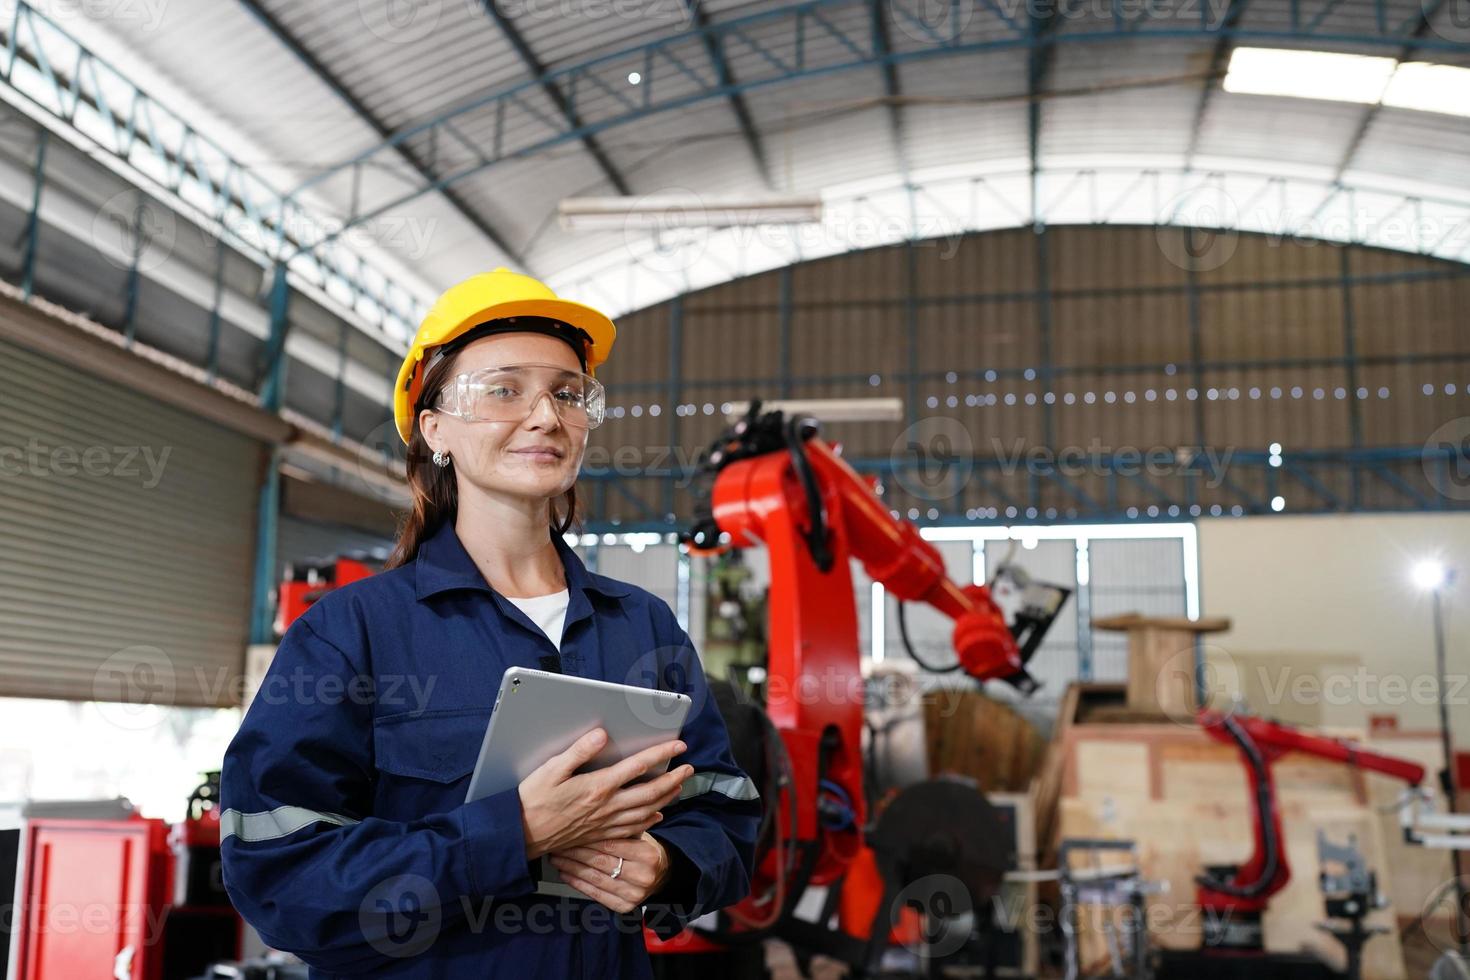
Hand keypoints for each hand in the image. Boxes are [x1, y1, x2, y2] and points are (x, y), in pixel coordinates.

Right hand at [518, 728, 691, 859]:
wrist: (522, 835)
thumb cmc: (533, 800)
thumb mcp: (551, 769)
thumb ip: (579, 751)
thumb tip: (602, 734)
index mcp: (597, 786)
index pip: (638, 766)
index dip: (661, 753)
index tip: (678, 744)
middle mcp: (606, 806)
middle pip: (650, 791)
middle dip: (673, 777)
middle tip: (689, 767)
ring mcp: (605, 822)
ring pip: (646, 810)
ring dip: (666, 797)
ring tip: (679, 786)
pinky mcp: (600, 834)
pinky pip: (633, 828)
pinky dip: (649, 820)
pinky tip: (657, 816)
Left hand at [549, 833, 671, 912]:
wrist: (660, 874)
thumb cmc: (644, 850)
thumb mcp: (639, 834)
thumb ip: (619, 828)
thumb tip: (587, 817)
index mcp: (648, 855)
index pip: (610, 845)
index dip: (587, 839)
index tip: (570, 833)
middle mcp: (643, 877)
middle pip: (600, 862)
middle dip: (575, 853)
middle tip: (558, 845)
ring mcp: (634, 894)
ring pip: (595, 879)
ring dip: (571, 868)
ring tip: (557, 858)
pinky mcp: (624, 906)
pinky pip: (595, 894)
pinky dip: (577, 883)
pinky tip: (566, 874)